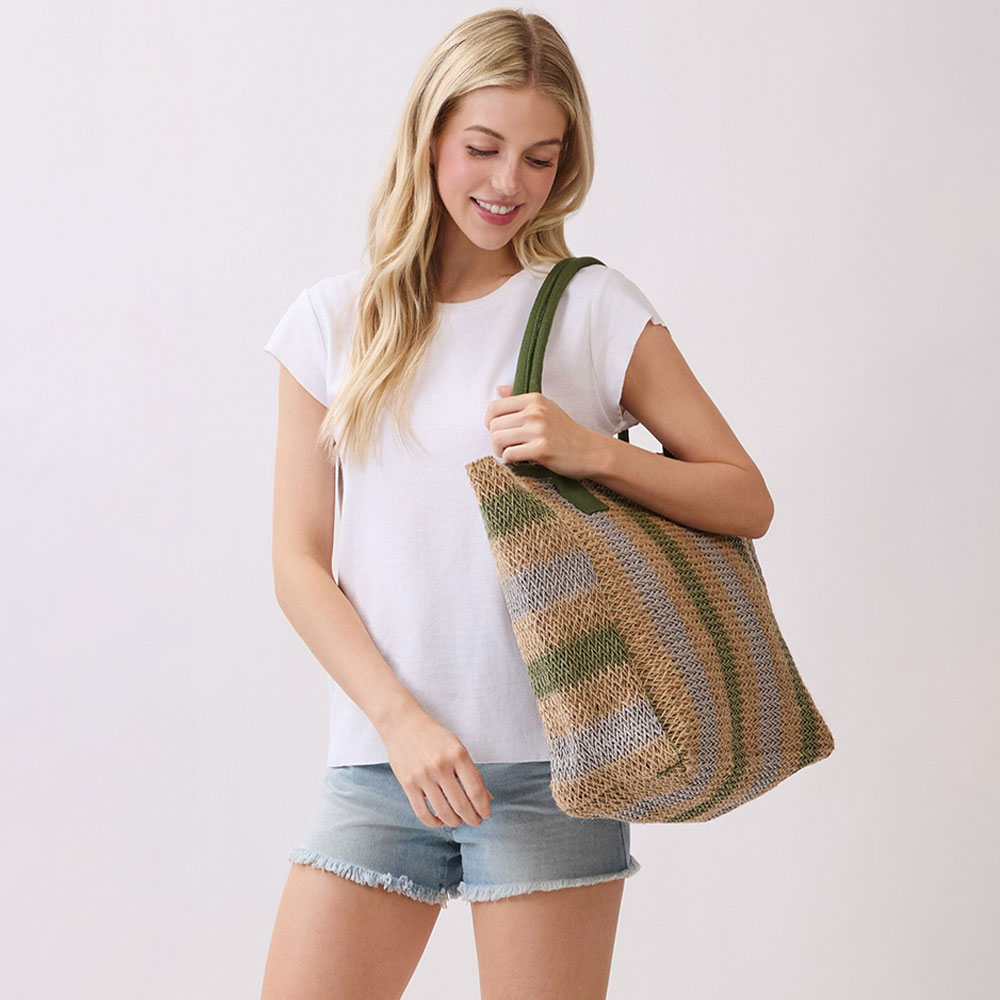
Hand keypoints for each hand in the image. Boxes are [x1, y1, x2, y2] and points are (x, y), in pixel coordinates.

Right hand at [376, 702, 493, 828]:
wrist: (403, 724)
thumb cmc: (434, 736)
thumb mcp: (457, 748)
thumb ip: (471, 772)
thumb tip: (487, 798)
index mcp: (457, 755)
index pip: (475, 790)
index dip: (483, 807)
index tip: (486, 814)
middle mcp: (440, 766)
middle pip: (461, 804)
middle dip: (472, 818)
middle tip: (475, 822)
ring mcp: (423, 776)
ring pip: (443, 812)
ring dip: (454, 822)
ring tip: (458, 821)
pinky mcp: (407, 784)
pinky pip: (422, 812)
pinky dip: (433, 822)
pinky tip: (440, 820)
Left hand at [485, 385, 606, 479]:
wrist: (590, 451)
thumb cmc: (566, 432)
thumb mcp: (546, 408)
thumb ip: (520, 399)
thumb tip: (499, 389)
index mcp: (534, 399)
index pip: (495, 407)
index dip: (490, 422)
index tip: (498, 431)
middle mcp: (535, 412)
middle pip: (494, 426)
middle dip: (495, 440)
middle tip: (506, 447)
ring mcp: (538, 430)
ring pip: (498, 440)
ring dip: (500, 451)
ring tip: (511, 454)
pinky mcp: (541, 449)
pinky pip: (509, 454)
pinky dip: (510, 460)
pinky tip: (520, 461)